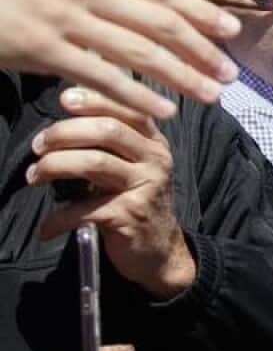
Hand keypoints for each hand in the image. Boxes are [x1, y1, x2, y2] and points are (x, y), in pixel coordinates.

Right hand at [0, 0, 239, 119]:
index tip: (231, 31)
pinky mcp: (41, 49)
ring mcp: (64, 19)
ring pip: (141, 53)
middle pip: (162, 24)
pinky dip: (137, 97)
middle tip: (231, 74)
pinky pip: (101, 77)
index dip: (201, 13)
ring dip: (183, 77)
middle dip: (203, 50)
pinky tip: (162, 112)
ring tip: (211, 96)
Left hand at [28, 87, 194, 298]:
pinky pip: (84, 210)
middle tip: (38, 145)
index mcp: (154, 144)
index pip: (128, 109)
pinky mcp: (130, 216)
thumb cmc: (136, 201)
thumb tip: (72, 101)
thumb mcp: (134, 165)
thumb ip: (113, 139)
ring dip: (53, 166)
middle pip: (108, 130)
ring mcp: (145, 189)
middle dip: (64, 133)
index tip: (63, 99)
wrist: (160, 251)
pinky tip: (46, 228)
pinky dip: (57, 219)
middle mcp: (155, 161)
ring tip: (34, 176)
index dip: (95, 100)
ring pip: (94, 163)